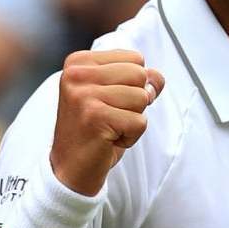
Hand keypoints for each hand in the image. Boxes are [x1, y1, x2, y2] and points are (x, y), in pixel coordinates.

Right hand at [51, 49, 165, 195]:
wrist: (71, 169)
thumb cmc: (94, 131)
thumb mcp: (116, 96)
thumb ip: (138, 80)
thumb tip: (157, 78)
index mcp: (79, 62)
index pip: (135, 59)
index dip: (133, 84)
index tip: (108, 102)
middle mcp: (77, 74)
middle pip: (139, 75)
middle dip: (135, 102)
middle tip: (110, 117)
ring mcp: (83, 94)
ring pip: (142, 98)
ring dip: (132, 120)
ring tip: (109, 128)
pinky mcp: (95, 116)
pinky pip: (140, 122)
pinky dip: (131, 137)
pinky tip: (108, 140)